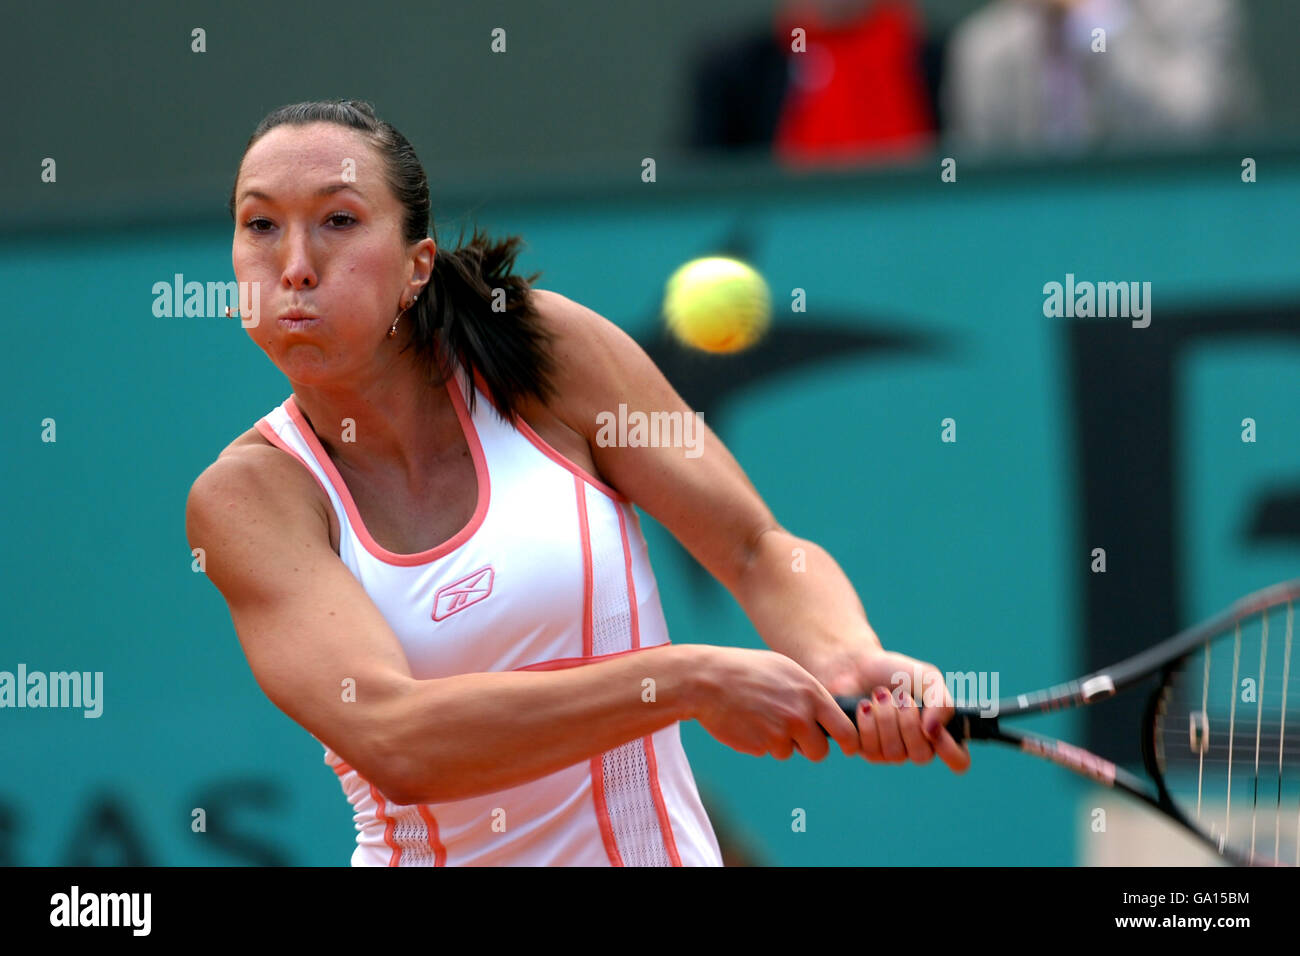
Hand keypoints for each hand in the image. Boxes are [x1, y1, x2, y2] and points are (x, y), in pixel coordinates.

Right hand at [690, 646, 859, 761]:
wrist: (707, 681)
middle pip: (821, 750)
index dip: (850, 742)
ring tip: (761, 717)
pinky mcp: (761, 745)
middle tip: (800, 740)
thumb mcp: (784, 670)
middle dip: (812, 748)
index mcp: (810, 692)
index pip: (845, 728)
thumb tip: (827, 714)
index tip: (848, 747)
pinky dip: (760, 742)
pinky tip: (747, 721)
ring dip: (780, 743)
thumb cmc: (745, 671)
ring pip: (791, 752)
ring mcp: (780, 732)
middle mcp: (800, 714)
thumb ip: (808, 692)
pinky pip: (769, 751)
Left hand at [820, 649, 970, 772]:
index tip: (934, 728)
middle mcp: (916, 747)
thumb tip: (932, 731)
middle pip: (922, 756)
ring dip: (886, 718)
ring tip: (880, 694)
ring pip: (894, 754)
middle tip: (901, 697)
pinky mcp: (864, 750)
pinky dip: (867, 722)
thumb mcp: (928, 678)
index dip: (950, 750)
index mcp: (939, 732)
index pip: (959, 761)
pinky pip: (870, 750)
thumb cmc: (897, 672)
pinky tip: (864, 705)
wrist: (857, 664)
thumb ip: (941, 702)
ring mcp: (890, 752)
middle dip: (909, 723)